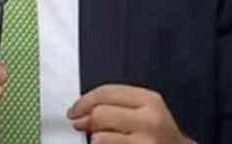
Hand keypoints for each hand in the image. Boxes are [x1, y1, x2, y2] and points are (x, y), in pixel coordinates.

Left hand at [68, 84, 192, 143]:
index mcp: (150, 100)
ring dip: (96, 140)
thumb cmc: (157, 134)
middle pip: (100, 114)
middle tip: (82, 126)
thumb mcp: (144, 110)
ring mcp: (146, 143)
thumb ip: (115, 104)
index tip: (74, 110)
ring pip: (99, 138)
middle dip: (87, 121)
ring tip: (107, 140)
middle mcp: (150, 121)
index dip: (84, 101)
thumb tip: (78, 112)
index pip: (106, 92)